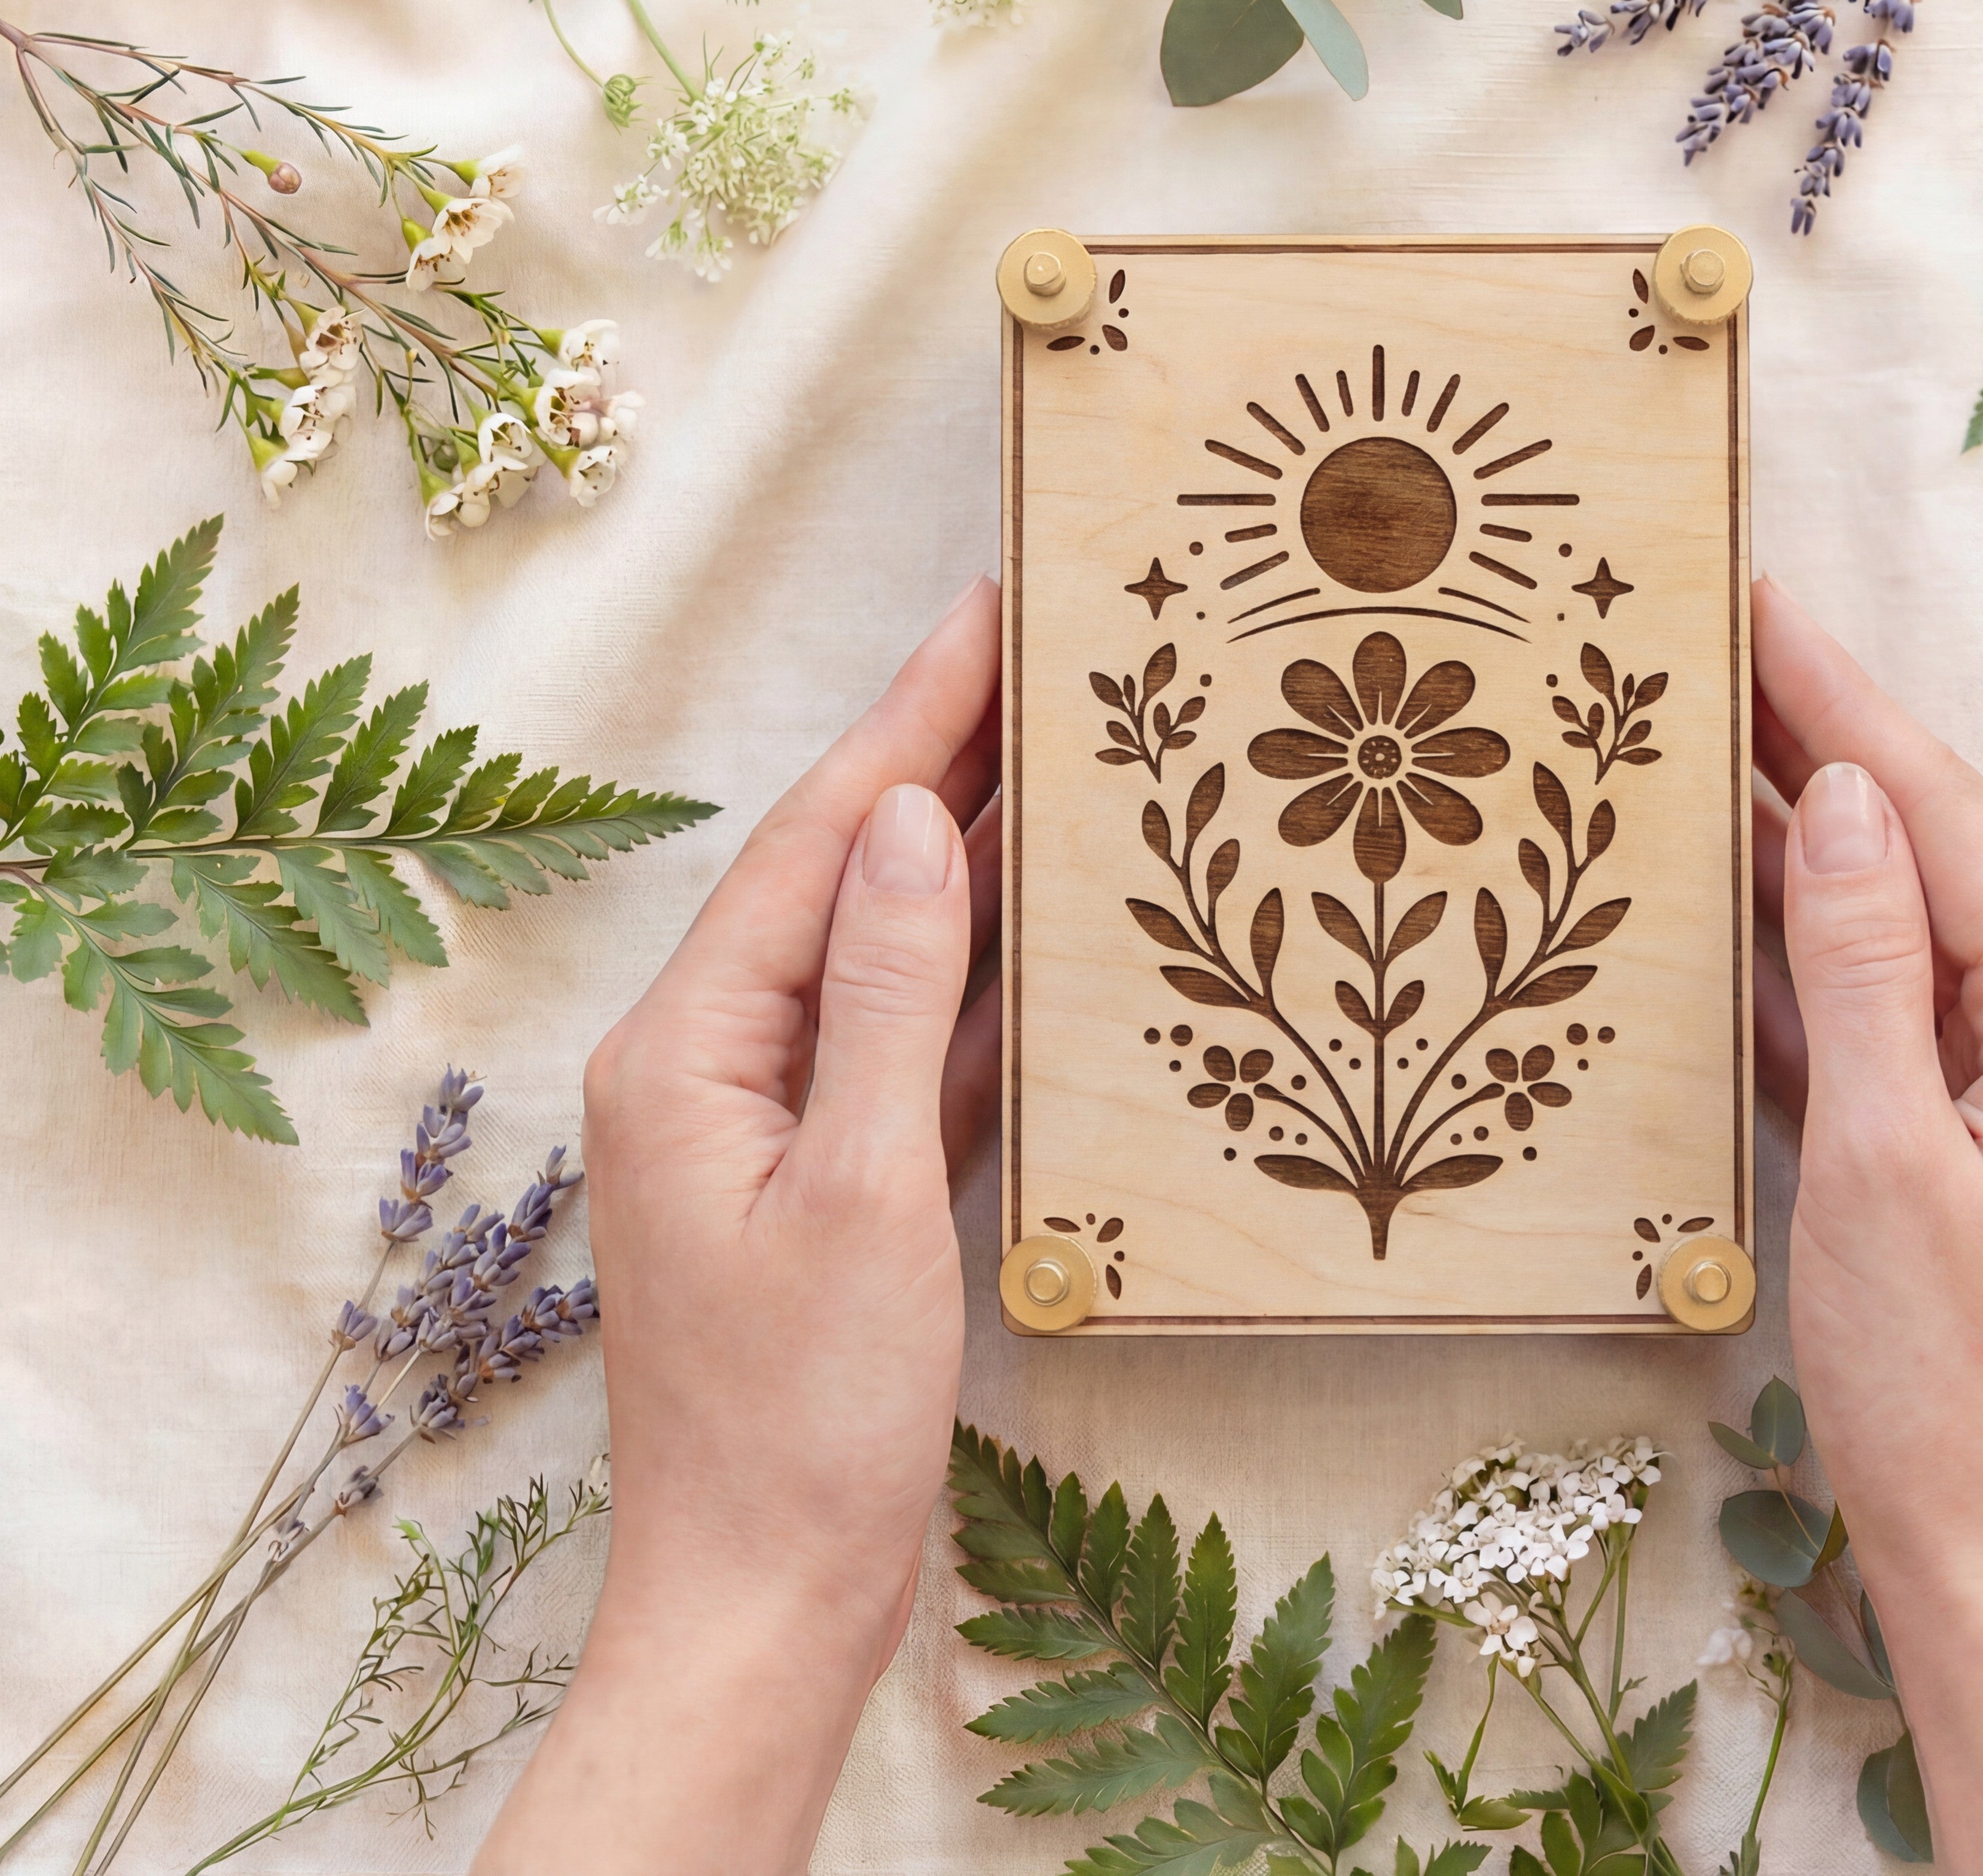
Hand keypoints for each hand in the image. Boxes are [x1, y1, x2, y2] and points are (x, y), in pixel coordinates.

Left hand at [474, 578, 1001, 1875]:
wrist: (765, 1600)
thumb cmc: (798, 1421)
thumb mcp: (858, 1193)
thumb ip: (890, 1000)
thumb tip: (919, 828)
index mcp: (689, 1049)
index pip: (818, 841)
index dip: (909, 718)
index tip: (986, 611)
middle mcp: (713, 1064)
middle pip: (846, 878)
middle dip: (941, 760)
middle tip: (1043, 650)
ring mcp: (769, 1123)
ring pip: (885, 955)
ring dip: (970, 862)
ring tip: (1064, 758)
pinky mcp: (827, 1181)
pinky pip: (908, 1047)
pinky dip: (979, 986)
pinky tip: (1048, 935)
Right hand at [1750, 579, 1982, 1874]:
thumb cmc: (1948, 1388)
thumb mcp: (1886, 1161)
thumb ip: (1868, 968)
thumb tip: (1850, 799)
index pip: (1945, 819)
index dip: (1848, 702)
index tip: (1765, 598)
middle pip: (1934, 855)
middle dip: (1826, 745)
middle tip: (1717, 639)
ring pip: (1907, 932)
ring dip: (1811, 843)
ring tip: (1708, 739)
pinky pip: (1895, 1021)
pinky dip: (1817, 961)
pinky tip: (1740, 900)